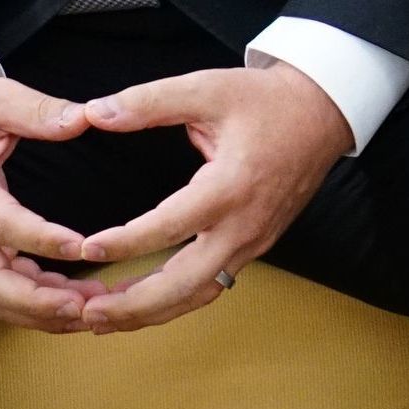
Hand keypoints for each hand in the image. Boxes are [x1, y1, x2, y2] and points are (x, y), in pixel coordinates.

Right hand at [0, 63, 101, 330]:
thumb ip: (40, 111)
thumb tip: (88, 117)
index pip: (0, 224)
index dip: (40, 239)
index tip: (83, 246)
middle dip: (37, 301)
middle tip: (86, 305)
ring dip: (36, 311)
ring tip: (88, 310)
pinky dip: (29, 302)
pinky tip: (70, 300)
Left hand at [64, 58, 353, 332]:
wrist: (323, 112)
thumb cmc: (266, 99)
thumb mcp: (208, 88)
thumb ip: (149, 102)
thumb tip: (93, 113)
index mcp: (232, 186)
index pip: (170, 226)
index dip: (125, 242)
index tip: (85, 249)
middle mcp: (244, 225)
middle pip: (184, 285)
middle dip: (132, 306)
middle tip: (85, 313)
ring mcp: (253, 242)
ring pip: (198, 295)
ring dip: (149, 313)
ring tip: (102, 320)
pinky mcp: (255, 247)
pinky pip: (212, 286)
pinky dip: (174, 302)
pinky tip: (141, 305)